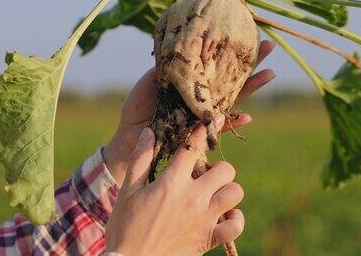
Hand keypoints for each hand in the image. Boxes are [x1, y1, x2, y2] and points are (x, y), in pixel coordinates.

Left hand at [103, 40, 275, 184]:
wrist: (131, 136)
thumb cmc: (139, 108)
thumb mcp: (151, 82)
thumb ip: (167, 69)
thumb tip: (185, 50)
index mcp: (192, 82)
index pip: (215, 63)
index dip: (230, 50)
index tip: (246, 32)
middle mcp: (202, 96)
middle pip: (231, 77)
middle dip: (251, 62)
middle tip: (270, 46)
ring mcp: (204, 113)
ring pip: (233, 99)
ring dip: (252, 87)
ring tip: (270, 74)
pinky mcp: (200, 133)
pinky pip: (220, 128)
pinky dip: (233, 123)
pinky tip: (248, 116)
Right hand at [105, 123, 244, 254]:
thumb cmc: (124, 227)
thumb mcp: (127, 191)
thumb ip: (141, 160)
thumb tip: (150, 131)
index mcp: (172, 183)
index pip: (193, 147)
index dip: (204, 130)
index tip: (213, 120)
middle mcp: (193, 198)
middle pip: (225, 169)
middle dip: (218, 168)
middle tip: (205, 175)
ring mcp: (204, 219)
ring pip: (235, 193)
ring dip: (227, 190)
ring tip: (214, 194)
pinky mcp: (209, 240)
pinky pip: (236, 226)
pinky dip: (234, 220)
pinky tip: (223, 217)